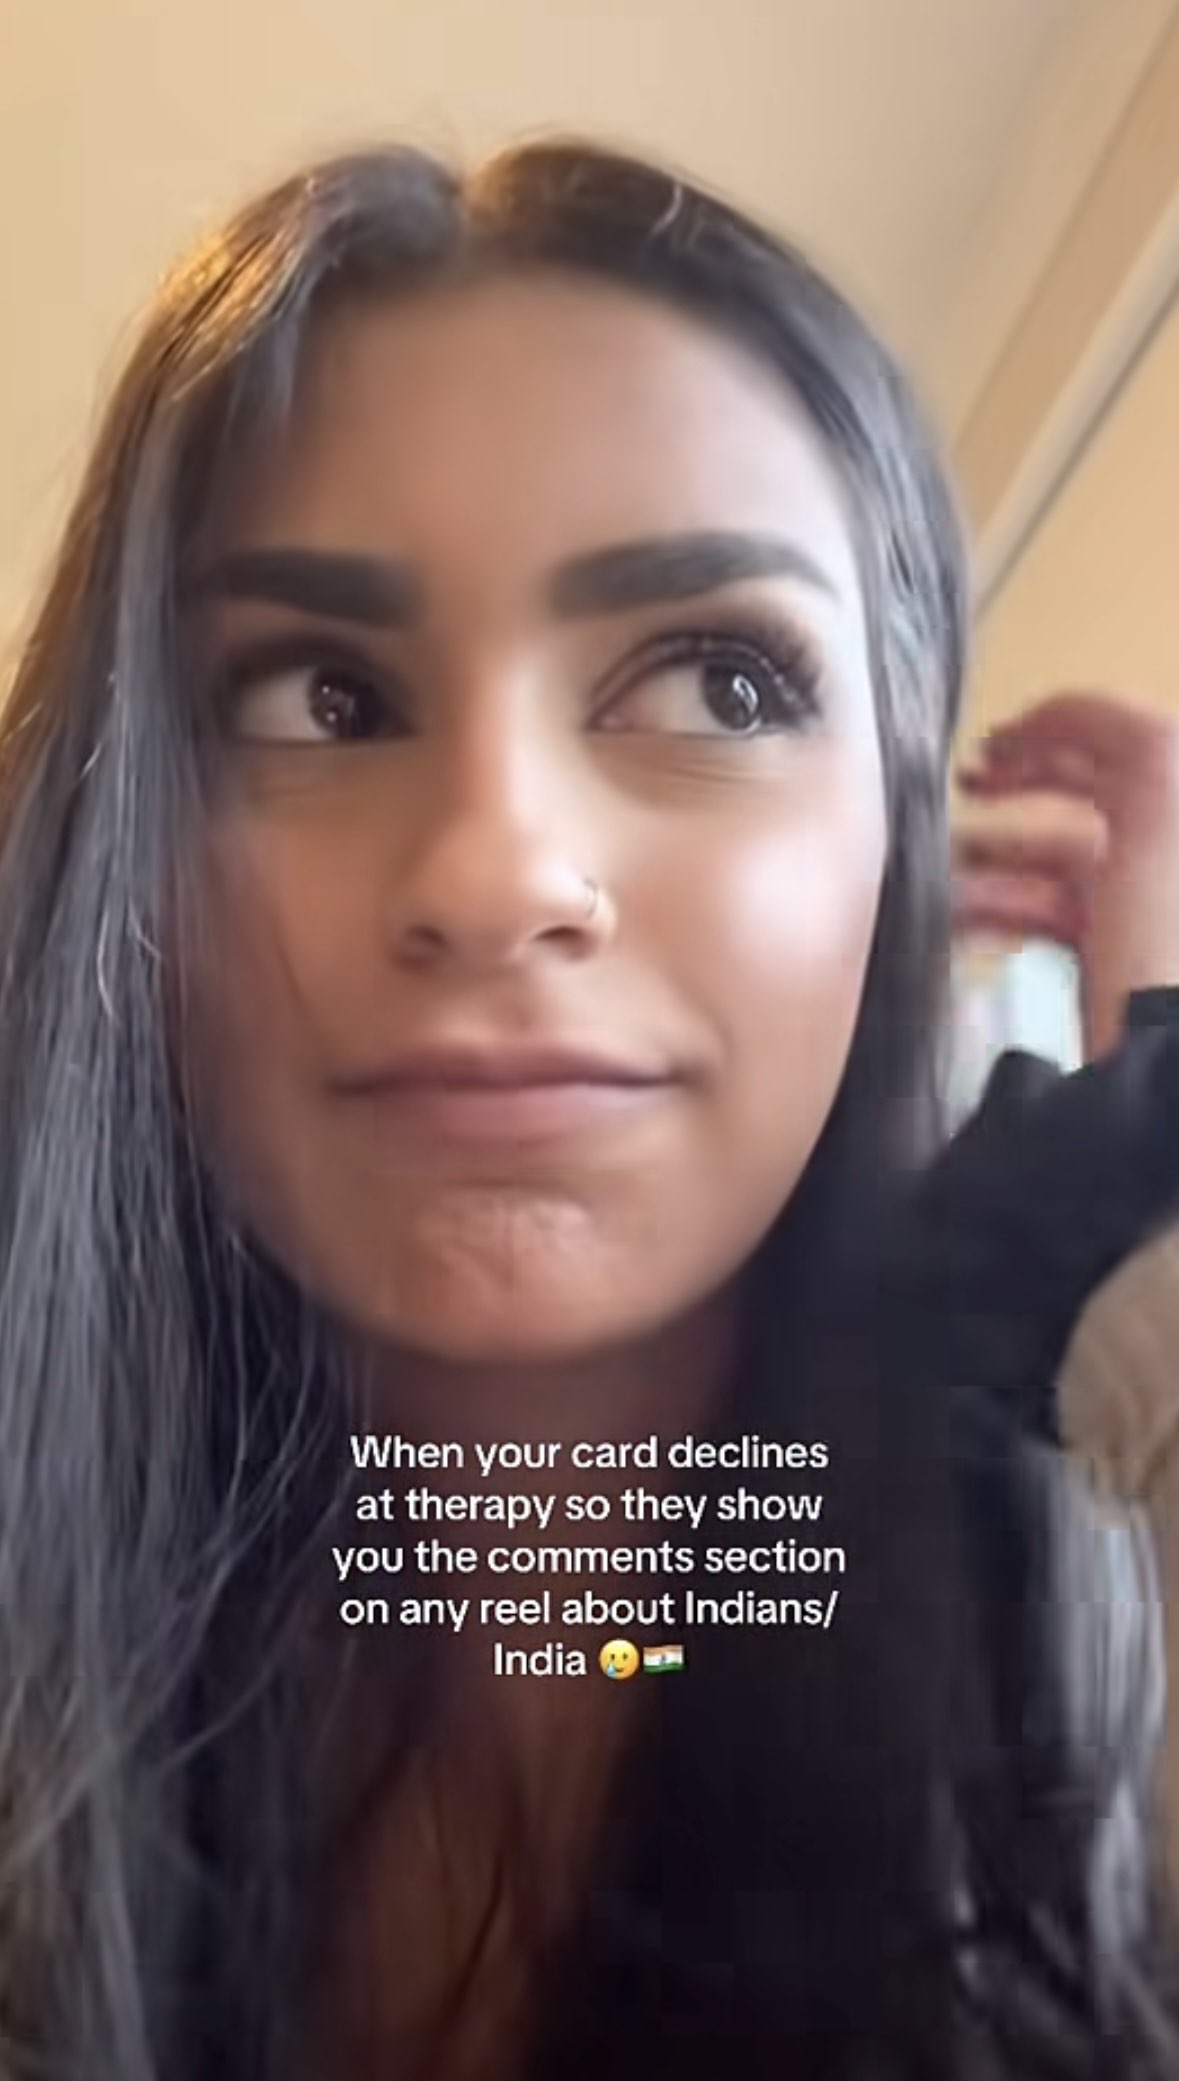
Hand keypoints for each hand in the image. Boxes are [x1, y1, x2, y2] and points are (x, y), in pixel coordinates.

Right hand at [954, 692, 1178, 1058]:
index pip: (1122, 739)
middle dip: (1017, 786)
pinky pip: (1047, 911)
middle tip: (964, 786)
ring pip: (1056, 855)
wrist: (1157, 1059)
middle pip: (1086, 794)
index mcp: (1176, 809)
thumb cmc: (1168, 935)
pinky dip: (999, 904)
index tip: (994, 741)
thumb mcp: (1154, 794)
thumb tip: (1060, 710)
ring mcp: (1142, 904)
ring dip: (993, 852)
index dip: (1055, 729)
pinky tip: (959, 911)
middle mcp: (1165, 852)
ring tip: (943, 863)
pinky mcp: (1110, 955)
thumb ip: (1116, 732)